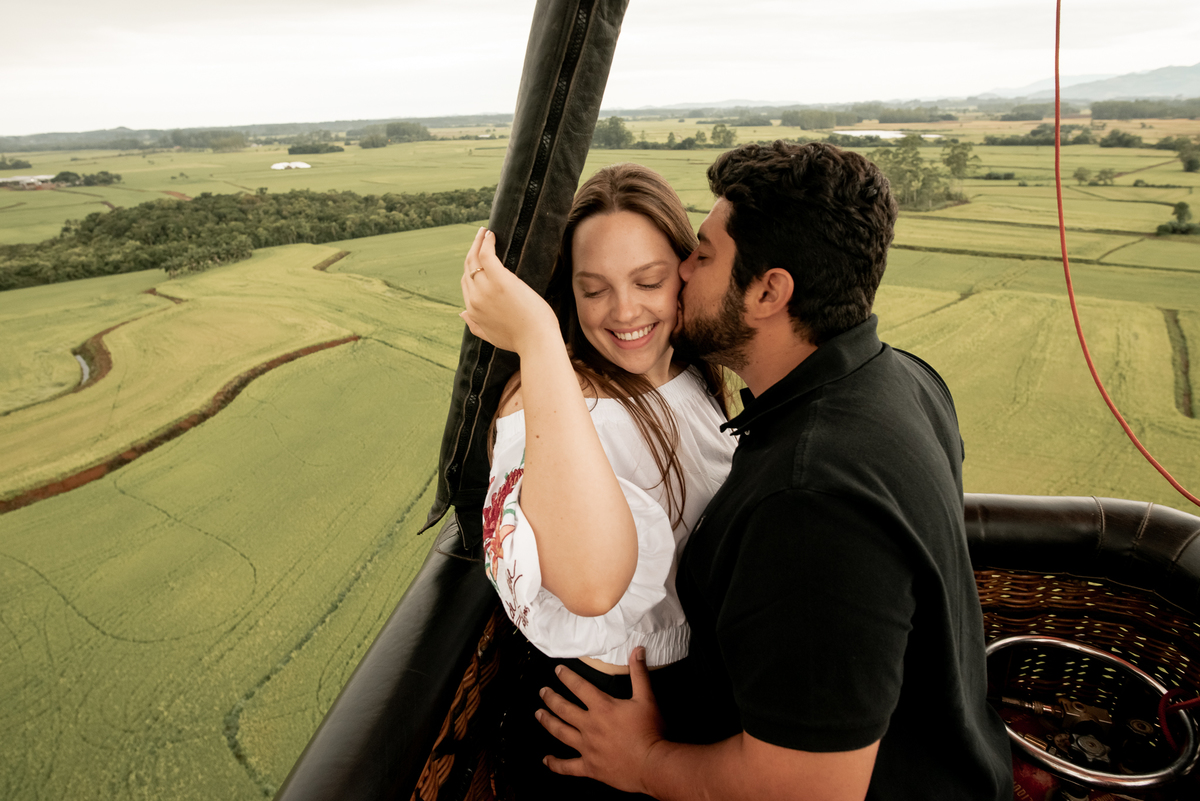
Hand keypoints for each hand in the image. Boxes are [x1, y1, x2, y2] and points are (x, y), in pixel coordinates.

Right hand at [460, 227, 559, 353]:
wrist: (536, 341)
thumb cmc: (519, 340)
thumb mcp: (490, 336)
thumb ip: (474, 326)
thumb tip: (461, 313)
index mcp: (472, 311)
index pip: (466, 283)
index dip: (471, 268)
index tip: (478, 257)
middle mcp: (474, 298)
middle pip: (468, 268)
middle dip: (472, 251)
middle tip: (480, 238)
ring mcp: (485, 289)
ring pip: (474, 259)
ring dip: (478, 242)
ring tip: (484, 232)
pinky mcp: (500, 280)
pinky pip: (486, 255)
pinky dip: (486, 242)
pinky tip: (491, 234)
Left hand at [537, 647, 666, 793]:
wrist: (653, 764)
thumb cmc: (650, 731)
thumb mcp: (647, 699)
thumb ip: (639, 673)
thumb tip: (638, 650)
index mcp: (602, 708)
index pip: (579, 687)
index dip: (567, 677)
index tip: (557, 670)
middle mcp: (590, 726)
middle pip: (564, 709)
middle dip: (551, 698)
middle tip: (542, 691)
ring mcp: (587, 747)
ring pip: (561, 732)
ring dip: (548, 722)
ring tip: (539, 714)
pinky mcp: (590, 767)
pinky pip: (567, 766)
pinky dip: (555, 764)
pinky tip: (546, 760)